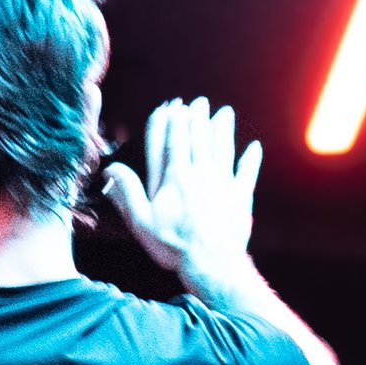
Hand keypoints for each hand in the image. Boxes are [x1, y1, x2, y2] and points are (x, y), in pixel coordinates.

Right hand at [101, 98, 260, 287]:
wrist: (211, 262)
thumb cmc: (172, 245)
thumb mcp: (142, 222)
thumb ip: (127, 193)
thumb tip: (111, 170)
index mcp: (174, 178)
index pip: (172, 142)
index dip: (173, 122)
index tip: (174, 106)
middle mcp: (199, 174)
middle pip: (199, 139)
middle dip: (198, 118)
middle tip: (200, 102)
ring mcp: (222, 183)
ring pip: (223, 149)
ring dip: (223, 129)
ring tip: (225, 113)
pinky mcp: (240, 196)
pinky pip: (247, 173)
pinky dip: (251, 159)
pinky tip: (255, 148)